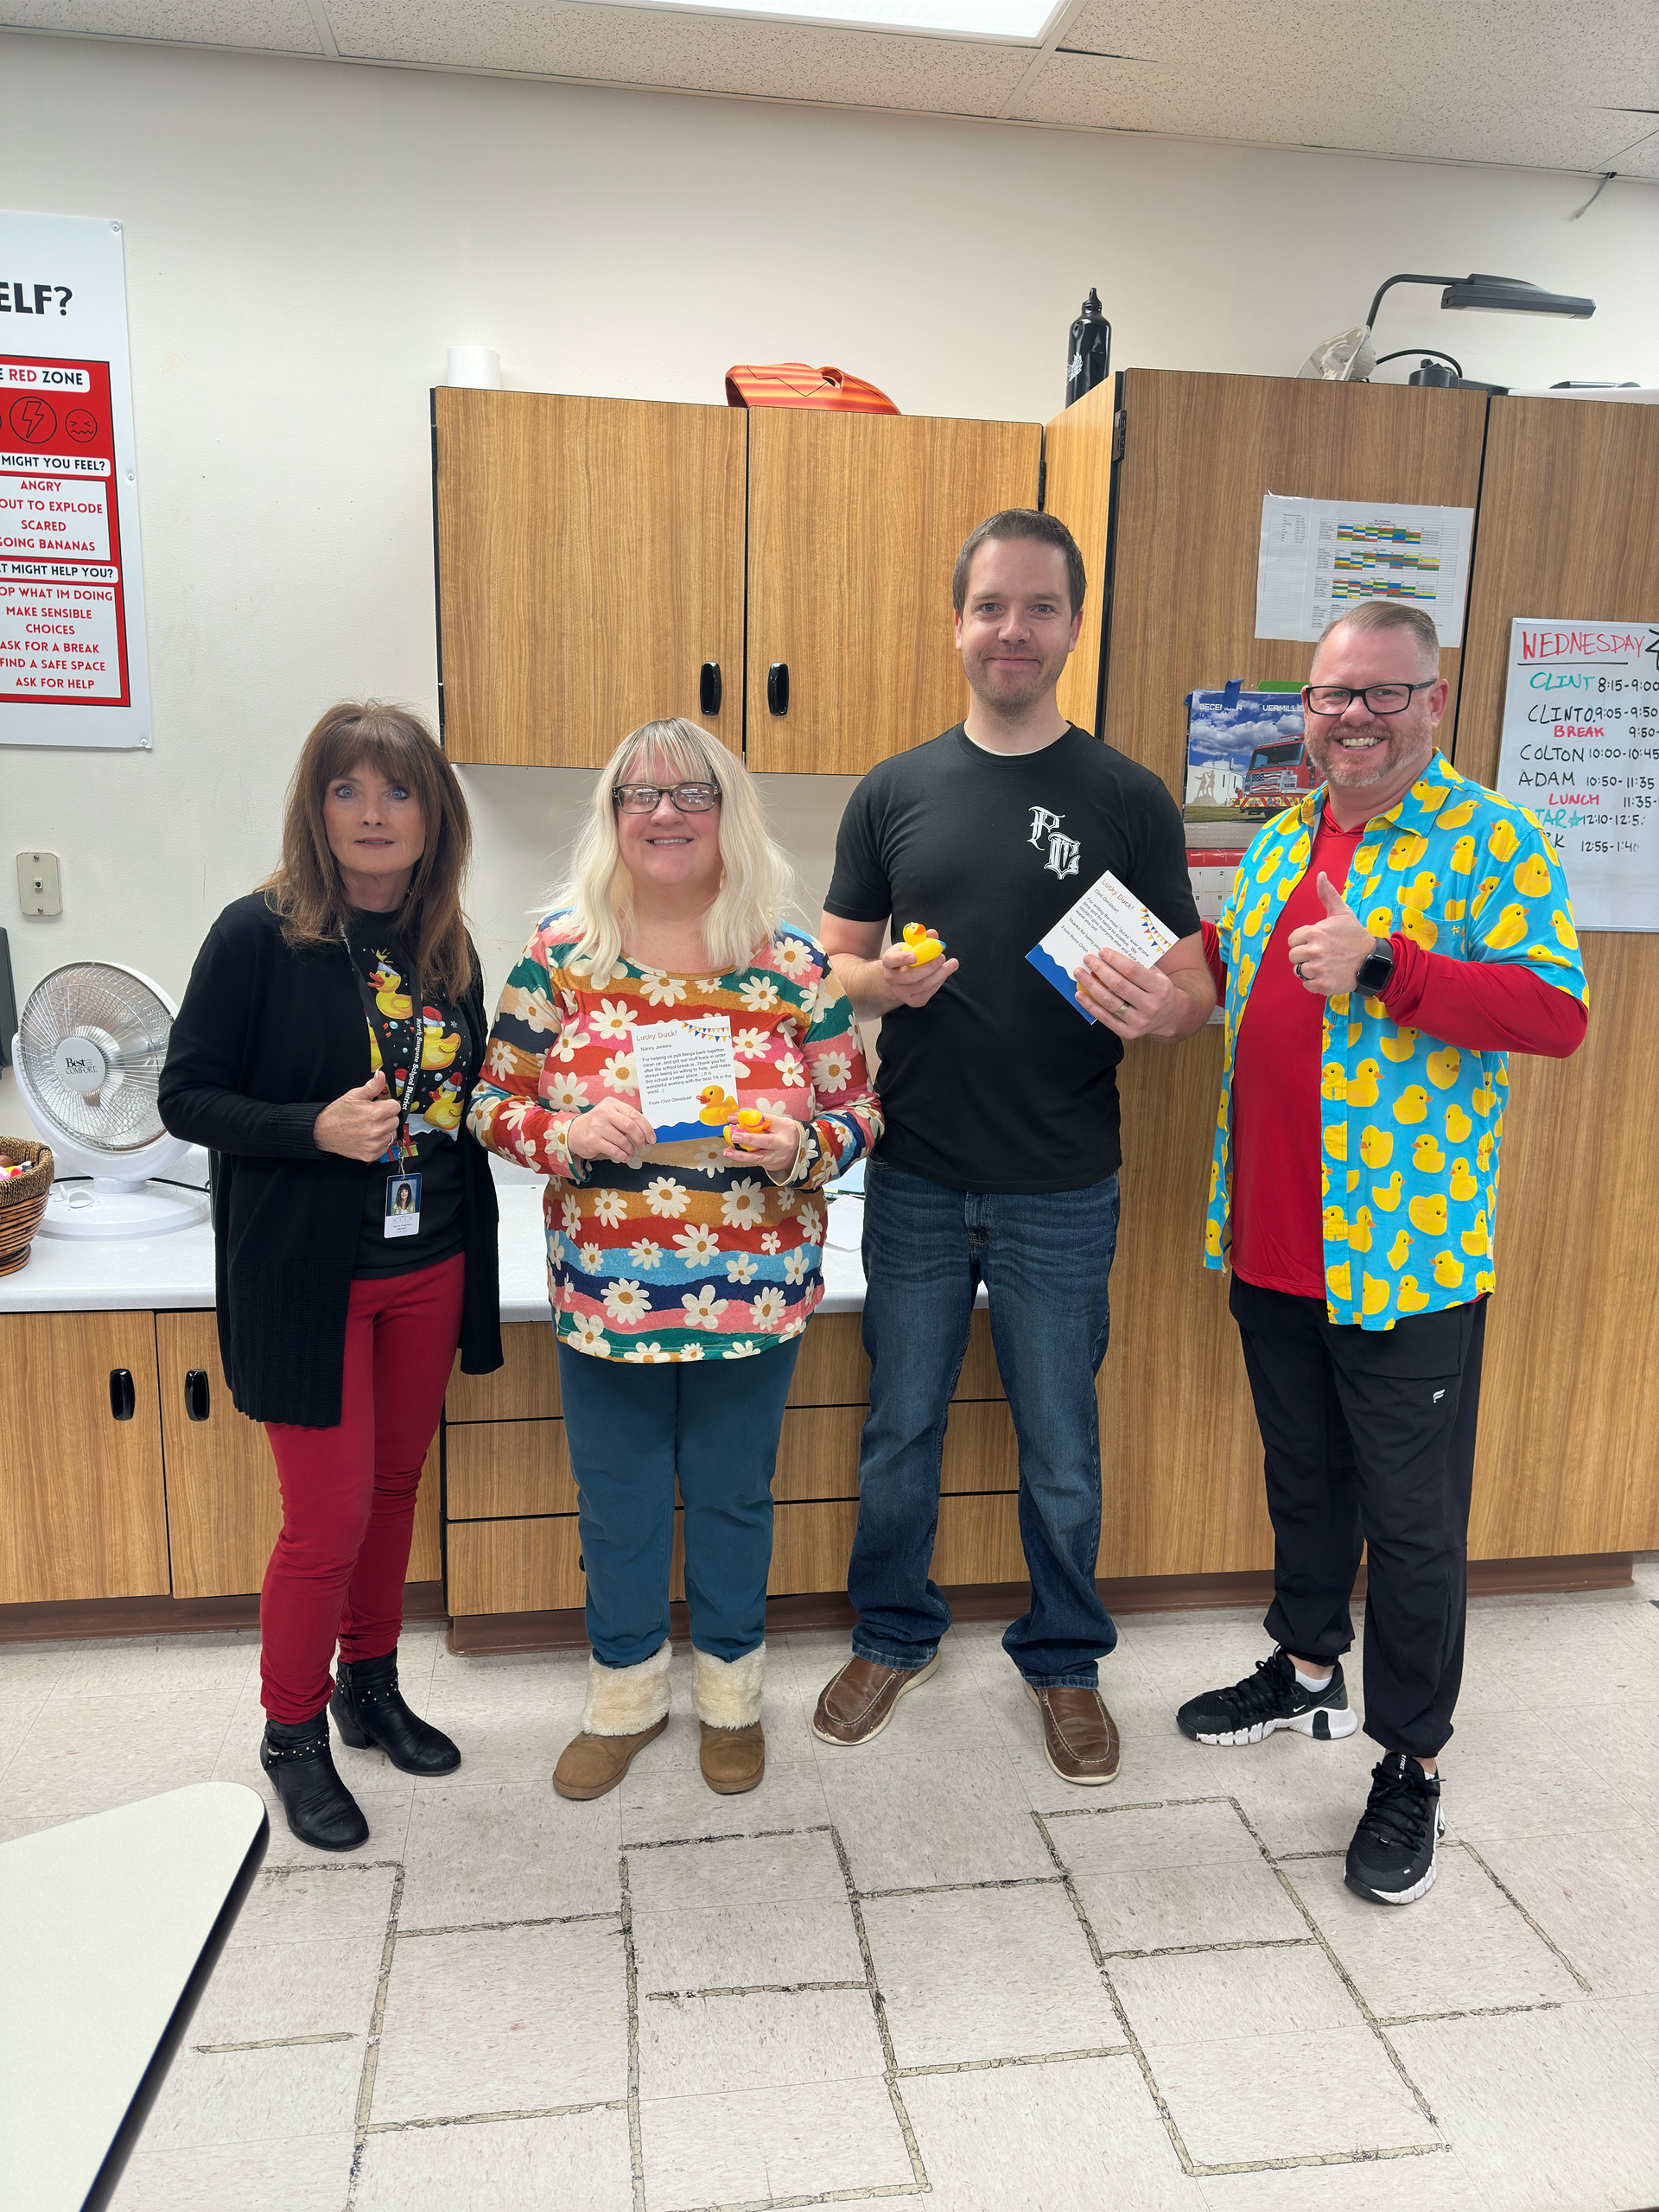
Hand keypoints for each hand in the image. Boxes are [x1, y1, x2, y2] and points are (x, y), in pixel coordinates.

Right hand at [314, 1070, 401, 1161]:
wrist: (322, 1132)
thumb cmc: (337, 1113)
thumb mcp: (354, 1095)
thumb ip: (372, 1086)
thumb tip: (381, 1075)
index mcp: (375, 1113)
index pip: (396, 1107)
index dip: (388, 1104)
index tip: (380, 1105)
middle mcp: (377, 1129)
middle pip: (395, 1120)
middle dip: (386, 1117)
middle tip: (373, 1116)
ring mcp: (374, 1144)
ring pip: (391, 1134)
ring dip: (384, 1130)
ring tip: (369, 1126)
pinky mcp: (371, 1154)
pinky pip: (385, 1147)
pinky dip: (379, 1142)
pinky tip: (368, 1137)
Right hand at [566, 1095, 655, 1163]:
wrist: (573, 1132)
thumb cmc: (597, 1124)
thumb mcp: (610, 1114)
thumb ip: (626, 1118)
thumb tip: (647, 1131)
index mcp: (612, 1104)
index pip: (634, 1114)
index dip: (646, 1127)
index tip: (652, 1137)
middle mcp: (604, 1113)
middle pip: (630, 1126)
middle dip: (640, 1139)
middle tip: (643, 1146)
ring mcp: (597, 1127)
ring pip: (622, 1140)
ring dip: (631, 1149)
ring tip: (632, 1152)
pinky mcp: (593, 1140)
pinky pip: (614, 1150)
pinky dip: (622, 1156)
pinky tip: (624, 1157)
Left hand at [723, 1114, 801, 1179]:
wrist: (797, 1151)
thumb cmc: (784, 1133)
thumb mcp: (777, 1123)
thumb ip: (760, 1121)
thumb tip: (737, 1119)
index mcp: (784, 1127)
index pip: (767, 1120)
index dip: (750, 1119)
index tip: (734, 1118)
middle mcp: (782, 1143)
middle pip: (766, 1141)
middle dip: (749, 1139)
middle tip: (734, 1136)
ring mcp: (777, 1156)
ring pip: (759, 1157)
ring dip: (741, 1155)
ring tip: (727, 1151)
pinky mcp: (771, 1165)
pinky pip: (756, 1162)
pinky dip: (743, 1158)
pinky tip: (733, 1154)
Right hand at [880, 938, 958, 1007]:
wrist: (901, 976)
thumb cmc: (907, 957)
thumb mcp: (912, 944)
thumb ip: (922, 938)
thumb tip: (933, 934)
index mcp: (888, 961)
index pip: (891, 960)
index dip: (902, 959)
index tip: (914, 956)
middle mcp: (891, 978)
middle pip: (910, 976)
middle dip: (930, 967)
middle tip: (942, 957)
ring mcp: (901, 992)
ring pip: (923, 985)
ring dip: (940, 974)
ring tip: (951, 964)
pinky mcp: (913, 1001)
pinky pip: (929, 993)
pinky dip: (940, 982)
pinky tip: (944, 973)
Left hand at [1073, 946, 1180, 1037]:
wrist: (1171, 1017)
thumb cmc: (1159, 990)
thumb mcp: (1157, 975)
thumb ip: (1138, 965)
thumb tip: (1109, 954)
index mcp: (1159, 988)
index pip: (1133, 971)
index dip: (1115, 960)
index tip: (1101, 951)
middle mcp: (1151, 1006)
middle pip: (1119, 986)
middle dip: (1100, 970)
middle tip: (1087, 959)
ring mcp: (1139, 1021)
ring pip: (1110, 1002)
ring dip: (1091, 987)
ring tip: (1080, 974)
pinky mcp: (1129, 1033)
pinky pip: (1105, 1019)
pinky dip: (1090, 1006)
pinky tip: (1080, 995)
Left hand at [1286, 873, 1375, 996]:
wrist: (1371, 960)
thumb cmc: (1354, 935)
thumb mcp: (1342, 912)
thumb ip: (1327, 894)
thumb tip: (1320, 874)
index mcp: (1314, 932)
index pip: (1292, 940)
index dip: (1303, 941)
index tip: (1318, 942)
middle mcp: (1314, 951)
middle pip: (1294, 956)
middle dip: (1305, 956)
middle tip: (1323, 954)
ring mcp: (1318, 969)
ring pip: (1299, 971)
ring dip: (1310, 969)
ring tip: (1325, 964)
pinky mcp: (1322, 985)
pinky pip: (1307, 984)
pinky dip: (1315, 982)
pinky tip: (1328, 974)